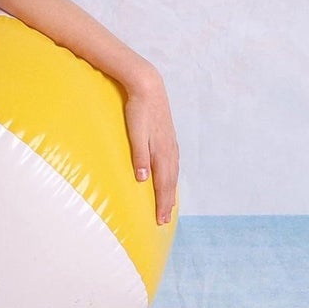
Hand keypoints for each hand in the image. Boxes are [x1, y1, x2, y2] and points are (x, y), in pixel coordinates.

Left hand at [121, 69, 178, 225]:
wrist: (149, 86)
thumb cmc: (138, 110)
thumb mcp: (135, 133)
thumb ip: (139, 156)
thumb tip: (142, 179)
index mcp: (161, 152)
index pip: (162, 185)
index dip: (162, 204)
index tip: (161, 221)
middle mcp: (169, 150)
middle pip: (170, 183)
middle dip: (167, 203)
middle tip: (164, 221)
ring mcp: (171, 143)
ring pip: (173, 173)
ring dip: (171, 191)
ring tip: (169, 205)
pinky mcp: (169, 137)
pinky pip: (173, 163)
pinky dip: (172, 176)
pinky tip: (170, 177)